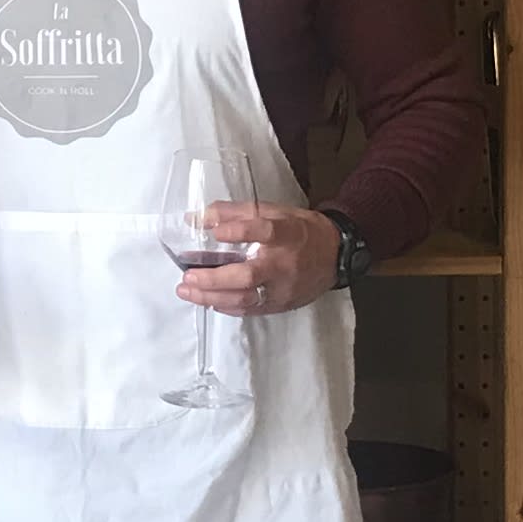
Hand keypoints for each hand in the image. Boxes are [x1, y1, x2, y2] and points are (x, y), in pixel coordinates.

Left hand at [175, 202, 338, 315]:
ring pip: (245, 299)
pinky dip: (225, 306)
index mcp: (287, 234)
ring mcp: (283, 288)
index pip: (263, 230)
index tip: (215, 231)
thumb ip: (235, 212)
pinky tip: (207, 300)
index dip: (238, 231)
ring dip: (212, 297)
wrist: (336, 256)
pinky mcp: (281, 305)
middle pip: (249, 275)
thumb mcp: (274, 211)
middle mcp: (285, 264)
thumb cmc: (300, 230)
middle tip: (188, 276)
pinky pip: (250, 310)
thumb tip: (198, 217)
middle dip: (214, 279)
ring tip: (186, 291)